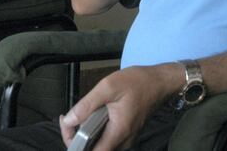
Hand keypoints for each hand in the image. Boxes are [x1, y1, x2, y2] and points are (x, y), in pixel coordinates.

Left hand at [59, 65, 179, 150]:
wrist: (159, 82)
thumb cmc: (137, 82)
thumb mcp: (108, 87)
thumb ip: (87, 105)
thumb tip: (70, 120)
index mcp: (119, 132)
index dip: (75, 144)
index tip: (67, 125)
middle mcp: (124, 141)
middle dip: (77, 138)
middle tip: (68, 119)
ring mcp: (127, 139)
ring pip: (100, 146)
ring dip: (85, 135)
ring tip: (76, 117)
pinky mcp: (127, 134)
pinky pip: (107, 140)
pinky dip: (95, 132)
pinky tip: (90, 117)